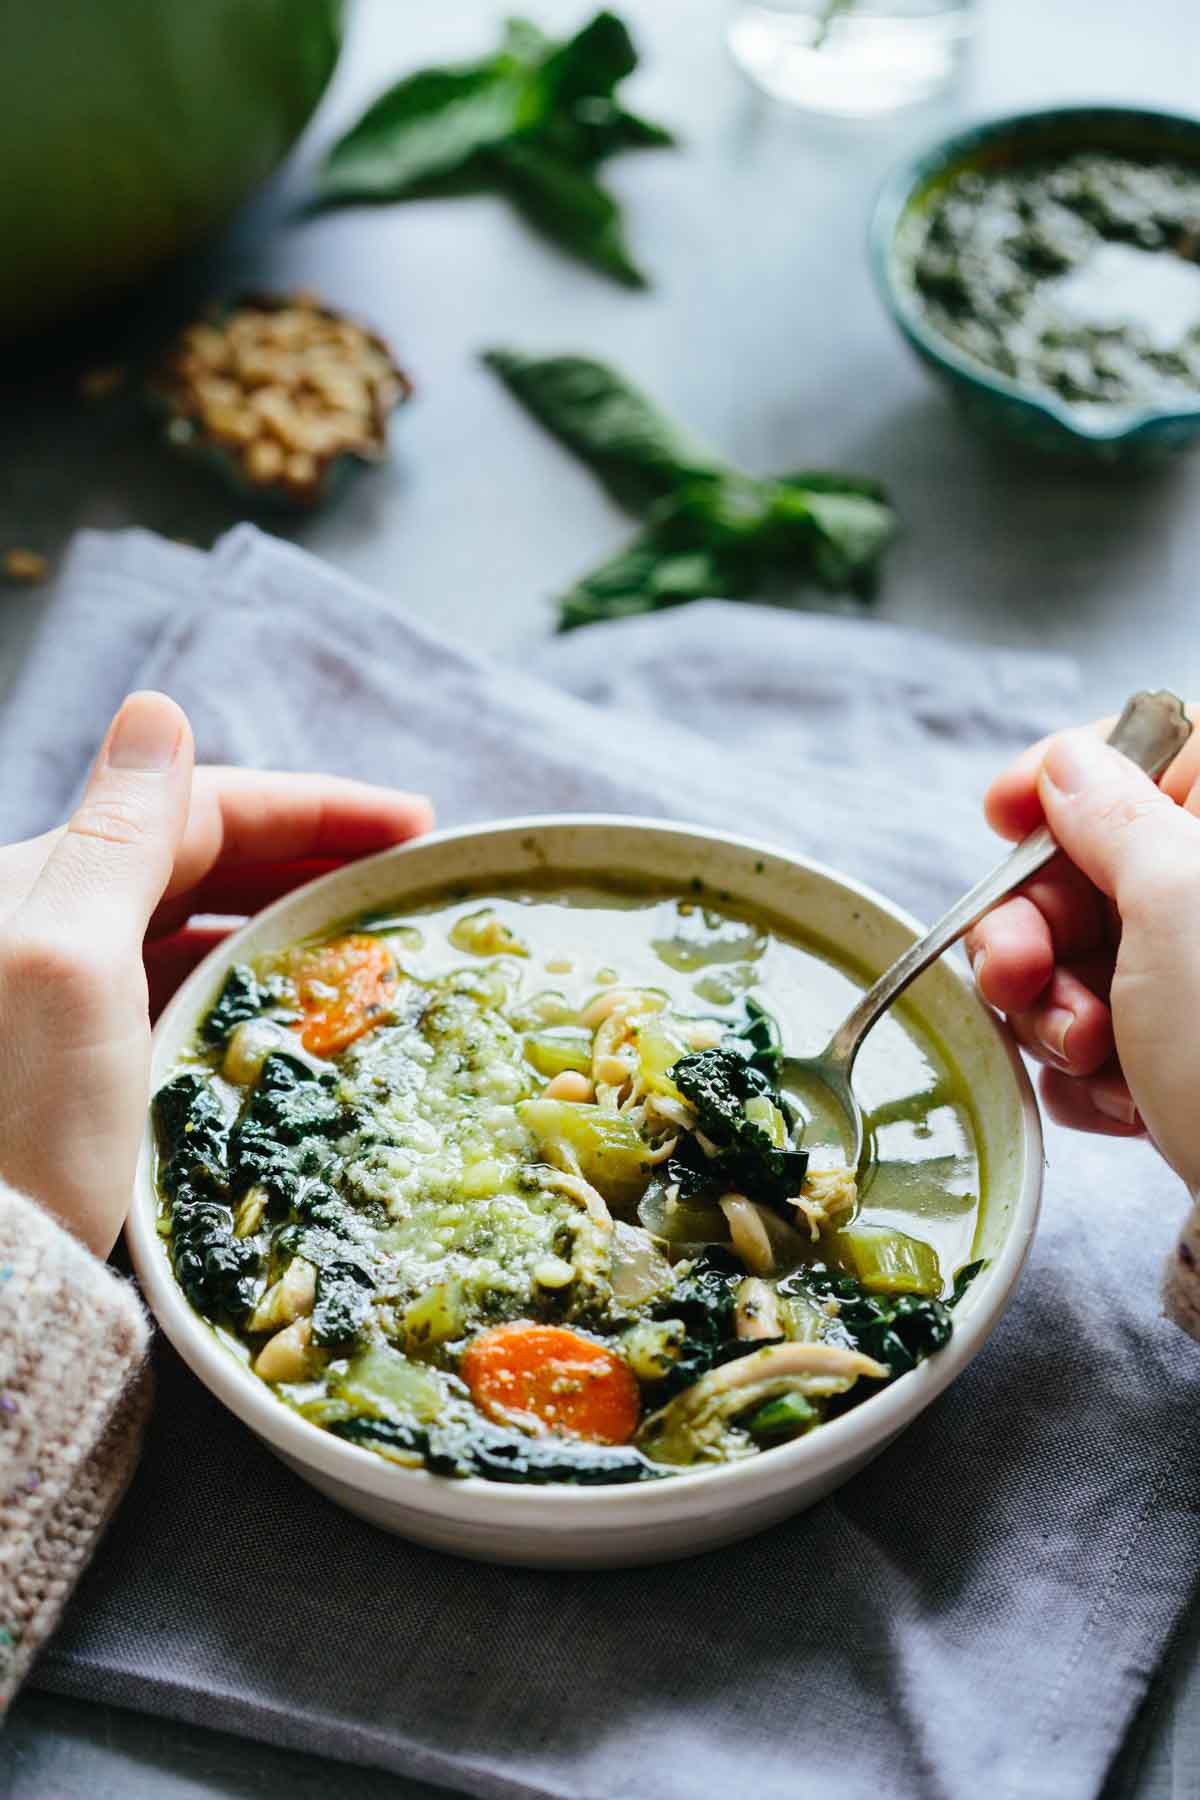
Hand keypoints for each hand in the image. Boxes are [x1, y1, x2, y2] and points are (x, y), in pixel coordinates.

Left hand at [0, 691, 431, 1256]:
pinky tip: (311, 1017)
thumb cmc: (15, 1123)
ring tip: (376, 949)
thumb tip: (159, 707)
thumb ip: (121, 836)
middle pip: (206, 864)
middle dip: (313, 858)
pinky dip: (262, 994)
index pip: (201, 809)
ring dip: (293, 926)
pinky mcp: (96, 1079)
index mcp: (45, 887)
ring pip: (204, 934)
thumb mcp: (68, 964)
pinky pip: (195, 1003)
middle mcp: (55, 934)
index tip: (415, 825)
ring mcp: (76, 1010)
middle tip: (407, 880)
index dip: (315, 806)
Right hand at [965, 710, 1199, 1193]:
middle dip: (1035, 932)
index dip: (1062, 778)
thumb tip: (1066, 763)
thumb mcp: (1179, 900)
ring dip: (1057, 1017)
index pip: (1147, 753)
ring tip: (1096, 1058)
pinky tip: (1128, 1105)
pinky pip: (1101, 1042)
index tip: (1001, 814)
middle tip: (1019, 977)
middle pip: (1087, 871)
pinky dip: (1094, 1078)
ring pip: (1078, 964)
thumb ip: (1113, 814)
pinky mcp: (1191, 1065)